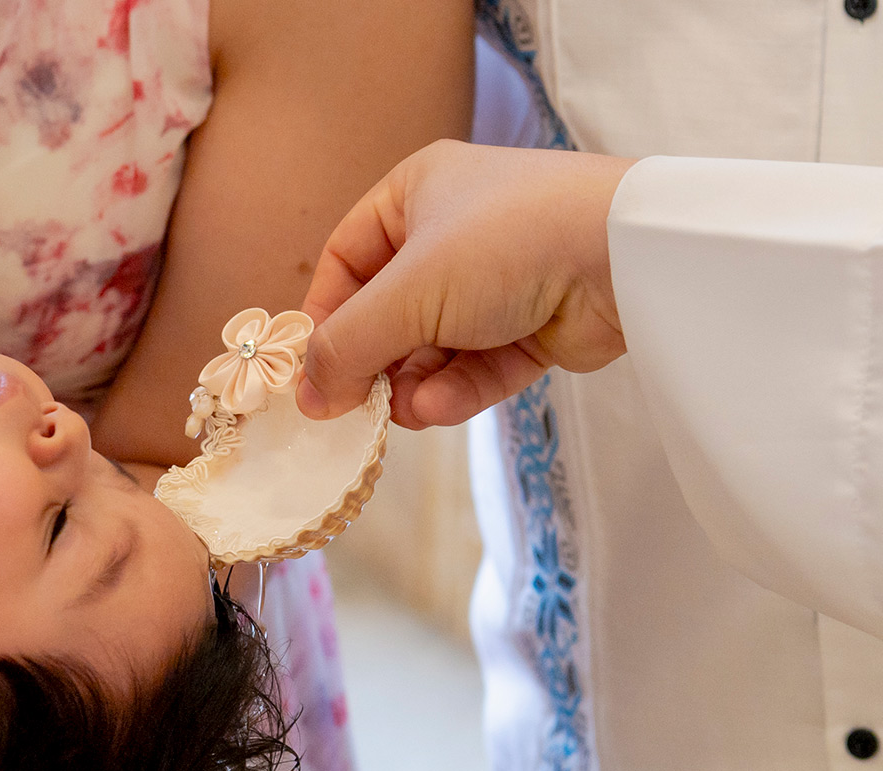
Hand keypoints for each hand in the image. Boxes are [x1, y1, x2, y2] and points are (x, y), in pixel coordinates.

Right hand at [297, 140, 634, 427]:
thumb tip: (307, 399)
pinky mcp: (532, 325)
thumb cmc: (505, 243)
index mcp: (416, 194)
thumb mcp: (406, 293)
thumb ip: (347, 347)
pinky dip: (455, 391)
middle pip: (387, 311)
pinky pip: (477, 366)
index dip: (325, 316)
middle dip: (373, 363)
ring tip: (403, 414)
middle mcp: (452, 231)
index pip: (346, 259)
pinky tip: (436, 410)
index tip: (310, 372)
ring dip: (413, 386)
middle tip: (353, 409)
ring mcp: (496, 281)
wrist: (626, 256)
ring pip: (432, 347)